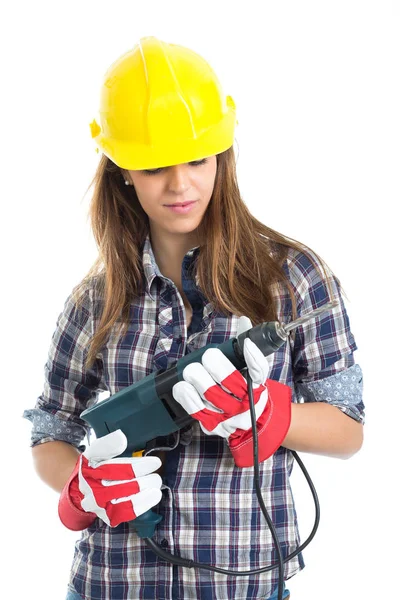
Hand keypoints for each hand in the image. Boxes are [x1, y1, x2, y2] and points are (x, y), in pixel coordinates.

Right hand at [58, 430, 162, 529]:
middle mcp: (94, 492)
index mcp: (91, 473)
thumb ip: (107, 444)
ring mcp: (101, 507)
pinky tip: (152, 497)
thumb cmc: (93, 468)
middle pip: (124, 487)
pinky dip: (142, 506)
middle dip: (144, 481)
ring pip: (126, 503)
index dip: (139, 466)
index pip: (117, 469)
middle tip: (156, 476)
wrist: (81, 490)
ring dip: (145, 495)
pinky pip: (127, 514)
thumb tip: (121, 438)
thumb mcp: (95, 452)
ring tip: (156, 486)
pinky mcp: (108, 516)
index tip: (155, 463)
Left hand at [172, 318, 291, 466]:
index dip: (253, 356)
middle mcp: (247, 402)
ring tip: (190, 370)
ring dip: (198, 379)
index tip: (246, 343)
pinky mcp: (214, 426)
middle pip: (231, 383)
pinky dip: (187, 397)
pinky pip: (198, 412)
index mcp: (258, 385)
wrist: (250, 423)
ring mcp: (230, 417)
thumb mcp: (251, 370)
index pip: (258, 370)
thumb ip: (246, 347)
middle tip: (206, 358)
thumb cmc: (246, 390)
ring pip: (211, 397)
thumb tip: (244, 321)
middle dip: (216, 366)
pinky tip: (182, 386)